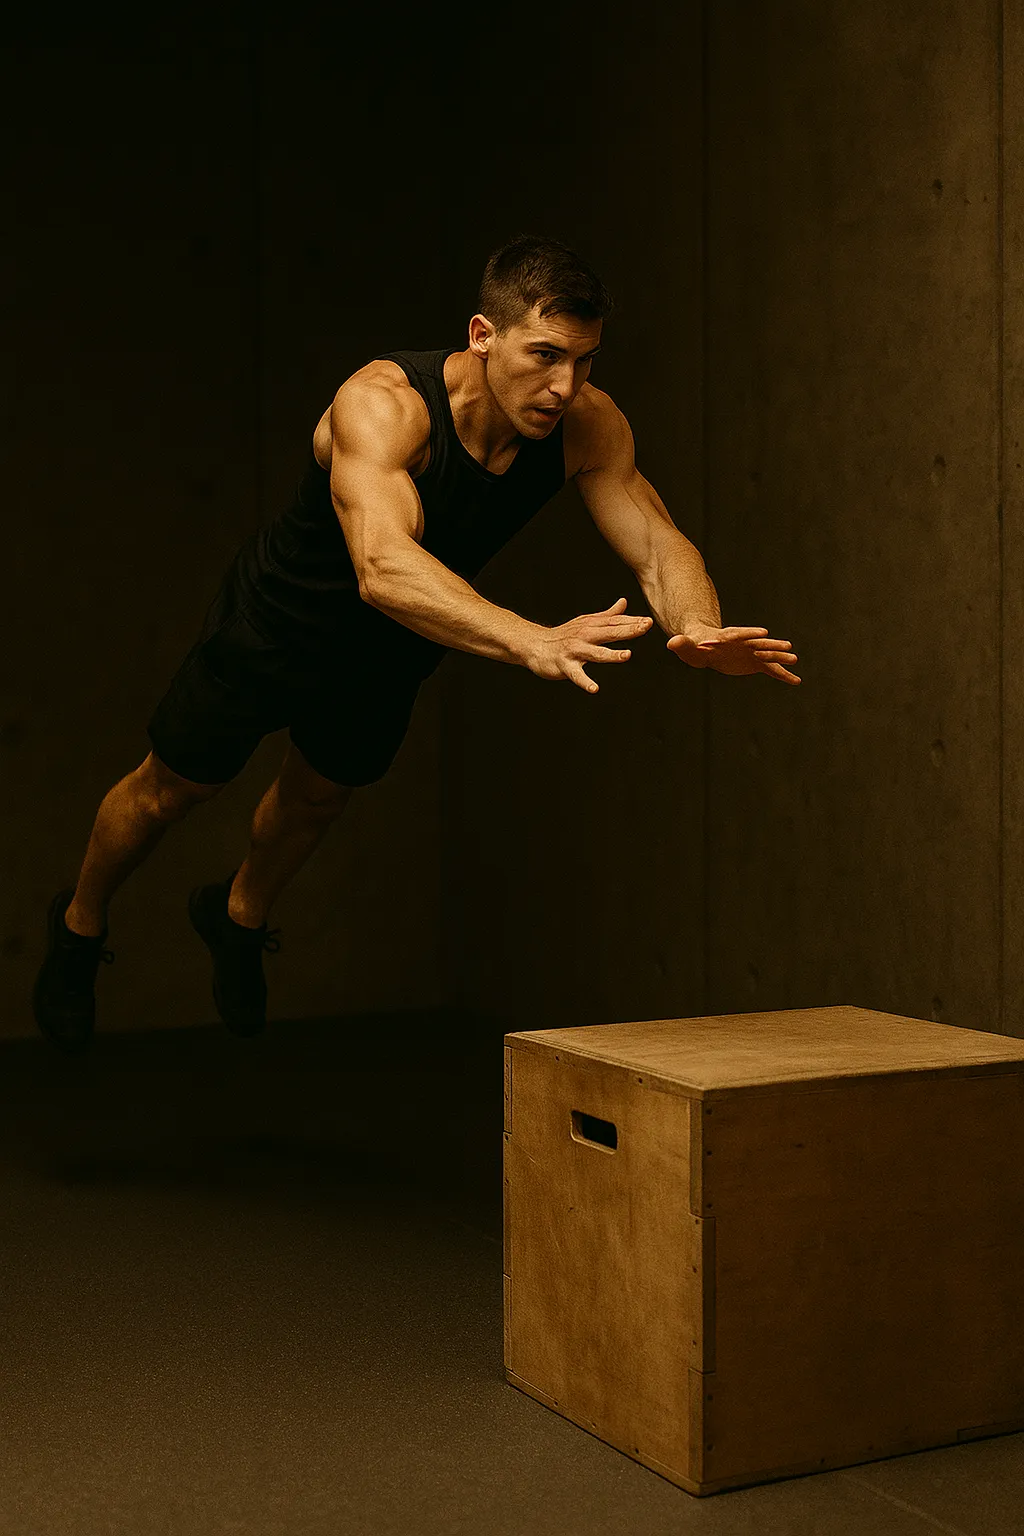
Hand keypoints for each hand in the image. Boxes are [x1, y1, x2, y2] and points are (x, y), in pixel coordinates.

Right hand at [526, 597, 653, 693]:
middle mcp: (584, 636)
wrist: (534, 645)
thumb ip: (607, 615)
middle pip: (609, 633)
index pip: (615, 622)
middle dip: (627, 630)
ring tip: (626, 655)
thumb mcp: (586, 622)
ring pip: (595, 653)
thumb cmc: (564, 636)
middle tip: (644, 627)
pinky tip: (594, 688)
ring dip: (610, 654)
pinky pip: (576, 675)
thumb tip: (624, 602)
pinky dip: (584, 682)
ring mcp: (574, 651)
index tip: (648, 622)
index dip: (632, 622)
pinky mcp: (564, 665)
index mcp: (592, 626)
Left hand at [667, 623, 800, 684]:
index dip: (750, 633)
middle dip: (772, 644)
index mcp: (727, 637)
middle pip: (759, 643)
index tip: (763, 632)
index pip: (739, 634)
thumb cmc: (694, 646)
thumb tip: (672, 642)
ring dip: (781, 657)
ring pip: (768, 654)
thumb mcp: (687, 646)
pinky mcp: (755, 663)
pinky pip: (771, 670)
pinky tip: (796, 681)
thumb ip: (682, 644)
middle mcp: (743, 643)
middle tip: (787, 646)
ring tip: (795, 659)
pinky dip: (782, 675)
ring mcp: (751, 652)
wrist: (705, 649)